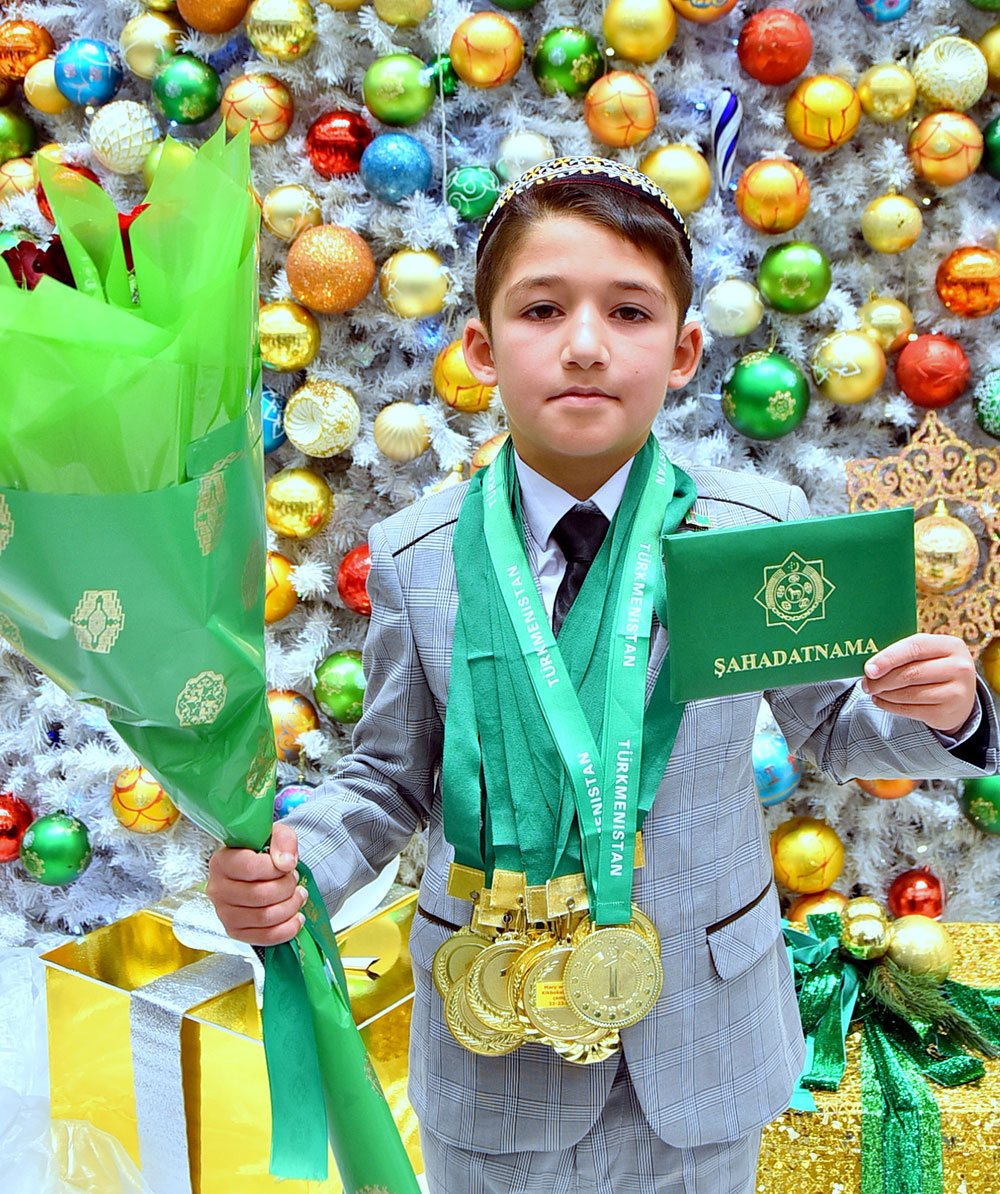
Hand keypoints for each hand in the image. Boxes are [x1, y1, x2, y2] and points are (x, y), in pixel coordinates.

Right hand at [206, 821, 304, 945]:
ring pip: (264, 917)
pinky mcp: (235, 931)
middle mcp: (218, 889)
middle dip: (287, 887)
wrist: (259, 870)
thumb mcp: (275, 834)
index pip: (250, 868)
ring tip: (297, 894)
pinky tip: (297, 916)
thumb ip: (283, 840)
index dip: (275, 868)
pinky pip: (265, 937)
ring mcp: (224, 913)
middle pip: (259, 895)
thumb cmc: (264, 851)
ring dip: (290, 906)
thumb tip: (285, 863)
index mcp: (222, 862)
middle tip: (294, 879)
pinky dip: (288, 929)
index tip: (286, 864)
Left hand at [861, 633, 976, 735]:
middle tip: (866, 683)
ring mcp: (956, 692)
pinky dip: (890, 706)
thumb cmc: (935, 670)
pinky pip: (910, 710)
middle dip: (882, 680)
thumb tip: (870, 666)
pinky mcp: (947, 712)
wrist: (961, 699)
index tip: (868, 668)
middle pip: (911, 673)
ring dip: (884, 693)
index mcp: (951, 646)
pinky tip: (881, 700)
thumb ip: (903, 654)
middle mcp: (959, 668)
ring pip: (909, 693)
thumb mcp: (928, 655)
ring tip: (873, 690)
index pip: (915, 647)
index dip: (888, 657)